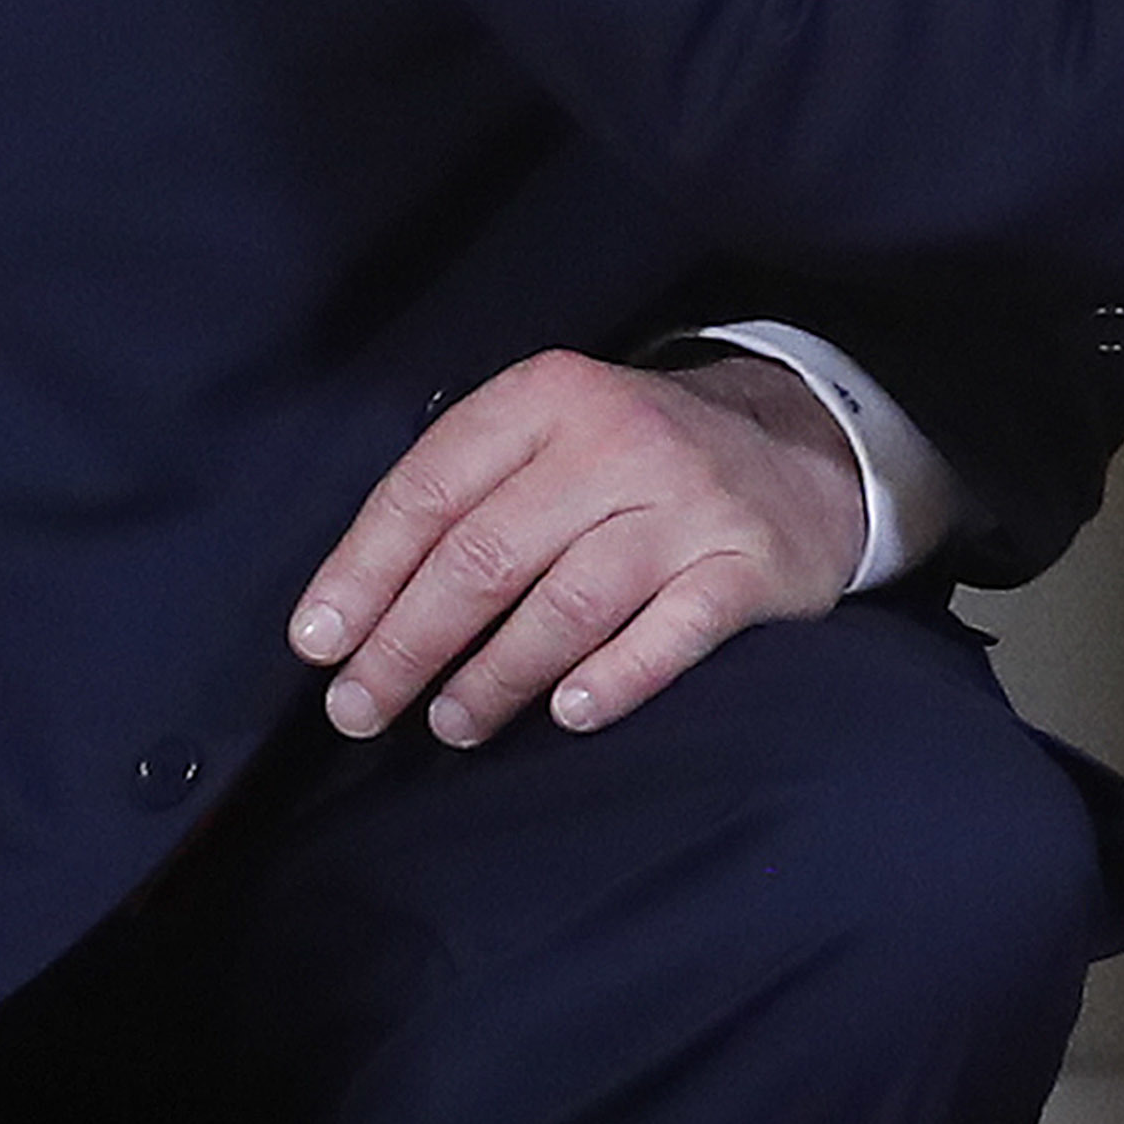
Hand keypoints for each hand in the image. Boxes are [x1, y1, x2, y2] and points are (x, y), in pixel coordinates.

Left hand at [286, 348, 862, 746]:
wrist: (804, 451)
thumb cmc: (637, 463)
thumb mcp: (553, 437)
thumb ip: (468, 495)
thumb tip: (354, 612)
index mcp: (551, 398)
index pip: (430, 490)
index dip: (362, 574)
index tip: (318, 645)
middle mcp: (621, 442)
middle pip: (485, 555)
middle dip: (407, 645)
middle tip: (361, 710)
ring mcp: (690, 505)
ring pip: (566, 604)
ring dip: (493, 678)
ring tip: (451, 726)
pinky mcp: (749, 567)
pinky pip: (668, 637)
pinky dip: (611, 681)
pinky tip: (566, 715)